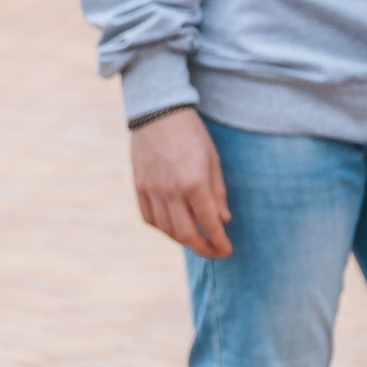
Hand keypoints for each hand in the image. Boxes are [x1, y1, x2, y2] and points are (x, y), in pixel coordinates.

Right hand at [129, 107, 231, 258]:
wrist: (158, 113)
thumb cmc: (191, 134)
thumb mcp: (212, 160)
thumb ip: (217, 192)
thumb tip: (223, 220)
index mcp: (194, 182)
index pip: (209, 223)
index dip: (219, 242)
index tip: (227, 251)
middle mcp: (171, 191)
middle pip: (187, 234)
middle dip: (203, 249)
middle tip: (213, 253)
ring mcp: (152, 192)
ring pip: (167, 230)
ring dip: (184, 241)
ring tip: (196, 240)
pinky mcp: (139, 189)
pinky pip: (151, 219)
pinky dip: (163, 229)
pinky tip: (174, 227)